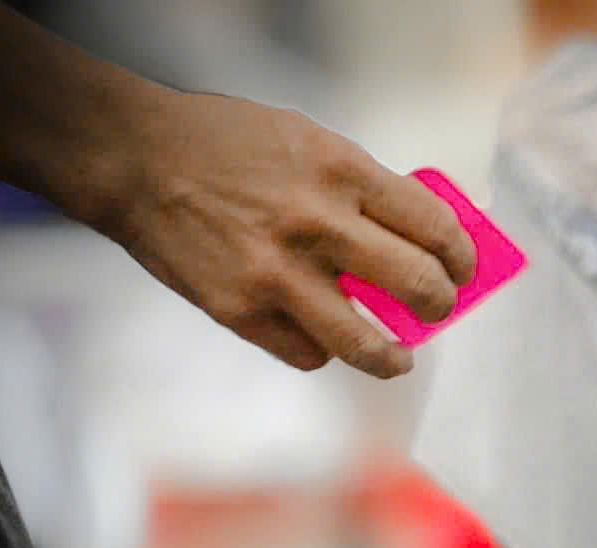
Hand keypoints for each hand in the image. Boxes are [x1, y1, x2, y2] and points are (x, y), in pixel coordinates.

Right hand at [92, 91, 478, 378]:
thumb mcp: (307, 142)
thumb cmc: (226, 147)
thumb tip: (421, 239)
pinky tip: (318, 334)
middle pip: (417, 285)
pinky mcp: (242, 311)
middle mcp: (316, 224)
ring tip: (398, 357)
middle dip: (440, 303)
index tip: (461, 269)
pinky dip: (321, 349)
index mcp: (340, 172)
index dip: (461, 257)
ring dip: (394, 357)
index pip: (433, 226)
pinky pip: (308, 354)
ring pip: (366, 344)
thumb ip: (363, 189)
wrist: (135, 160)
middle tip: (437, 306)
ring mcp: (278, 274)